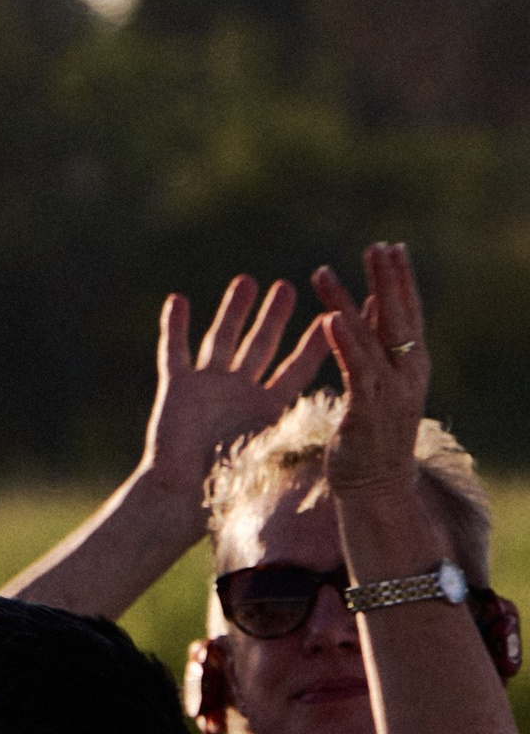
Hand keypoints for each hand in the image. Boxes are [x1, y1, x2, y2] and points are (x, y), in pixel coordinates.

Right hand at [139, 277, 326, 516]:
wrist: (181, 498)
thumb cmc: (228, 484)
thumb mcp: (275, 453)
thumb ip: (304, 432)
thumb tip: (349, 426)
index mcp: (268, 406)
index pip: (298, 367)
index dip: (317, 341)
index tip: (337, 313)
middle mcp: (240, 391)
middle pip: (260, 345)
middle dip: (274, 317)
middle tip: (288, 288)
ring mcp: (208, 387)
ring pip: (222, 339)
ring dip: (233, 312)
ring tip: (247, 282)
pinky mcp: (177, 389)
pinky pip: (175, 350)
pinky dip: (175, 327)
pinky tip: (178, 300)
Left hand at [317, 240, 431, 499]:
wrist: (377, 487)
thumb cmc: (376, 434)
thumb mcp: (382, 382)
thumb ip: (379, 346)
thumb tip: (377, 307)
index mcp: (410, 365)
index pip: (407, 313)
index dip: (400, 281)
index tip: (391, 248)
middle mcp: (405, 374)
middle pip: (396, 318)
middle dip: (386, 281)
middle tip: (376, 246)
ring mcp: (387, 391)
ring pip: (367, 338)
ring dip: (346, 303)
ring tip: (323, 273)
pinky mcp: (364, 410)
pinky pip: (355, 369)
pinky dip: (344, 343)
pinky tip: (329, 319)